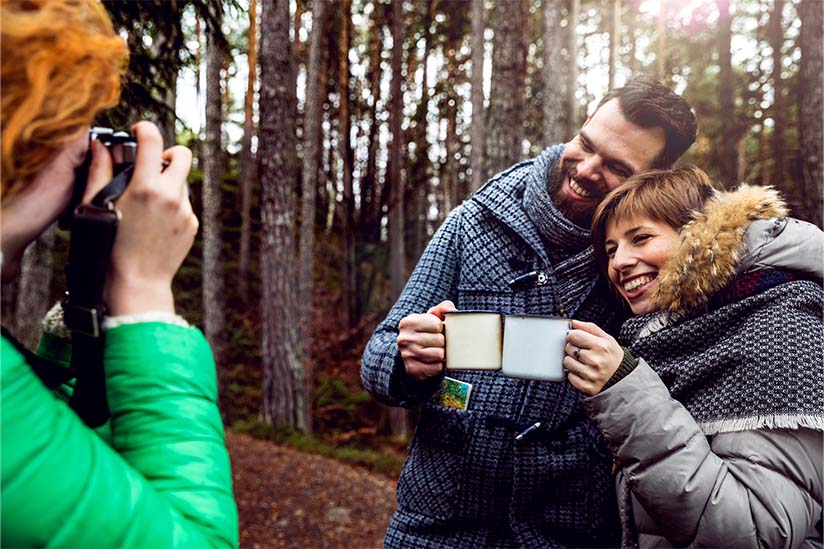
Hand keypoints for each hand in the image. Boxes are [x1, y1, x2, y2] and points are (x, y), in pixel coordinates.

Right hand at [84, 121, 195, 315]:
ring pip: (183, 181)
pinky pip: (184, 204)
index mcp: (145, 187)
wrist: (136, 281)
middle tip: (152, 164)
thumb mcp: (96, 206)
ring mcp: (185, 211)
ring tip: (147, 201)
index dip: (145, 128)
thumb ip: (100, 171)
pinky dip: (172, 204)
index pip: (152, 140)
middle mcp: (170, 195)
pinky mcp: (192, 225)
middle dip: (168, 153)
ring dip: (169, 181)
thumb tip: (100, 146)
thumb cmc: (110, 245)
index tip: (139, 131)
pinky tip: (155, 221)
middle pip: (182, 154)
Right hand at [396, 300, 455, 380]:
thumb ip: (442, 309)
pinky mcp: (413, 370)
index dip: (440, 328)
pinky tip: (431, 361)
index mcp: (408, 322)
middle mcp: (404, 339)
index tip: (434, 330)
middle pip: (440, 340)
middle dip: (442, 341)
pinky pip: (437, 368)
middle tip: (435, 342)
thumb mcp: (431, 317)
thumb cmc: (425, 332)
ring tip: (434, 351)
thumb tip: (451, 309)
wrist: (411, 353)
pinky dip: (438, 365)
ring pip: (439, 355)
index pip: (437, 324)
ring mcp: (407, 356)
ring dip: (441, 354)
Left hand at [564, 319, 623, 395]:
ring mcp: (591, 375)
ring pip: (567, 362)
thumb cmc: (614, 358)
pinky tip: (584, 372)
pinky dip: (574, 374)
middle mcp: (595, 361)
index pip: (573, 336)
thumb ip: (590, 328)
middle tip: (584, 352)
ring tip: (584, 362)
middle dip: (573, 348)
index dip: (574, 336)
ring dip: (572, 361)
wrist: (624, 379)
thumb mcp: (608, 339)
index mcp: (601, 346)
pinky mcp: (586, 387)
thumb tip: (573, 323)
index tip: (578, 339)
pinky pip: (570, 377)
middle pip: (568, 348)